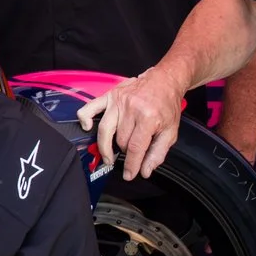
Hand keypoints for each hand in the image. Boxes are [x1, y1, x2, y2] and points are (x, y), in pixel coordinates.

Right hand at [78, 64, 186, 179]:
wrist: (164, 81)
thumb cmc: (167, 106)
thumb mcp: (170, 132)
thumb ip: (158, 153)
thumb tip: (145, 171)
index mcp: (149, 117)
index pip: (135, 147)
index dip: (131, 164)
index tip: (129, 175)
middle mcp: (132, 108)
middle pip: (120, 140)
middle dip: (123, 152)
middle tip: (128, 155)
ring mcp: (118, 101)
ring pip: (105, 130)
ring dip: (105, 146)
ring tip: (108, 156)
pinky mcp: (110, 95)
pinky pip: (90, 108)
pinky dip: (85, 119)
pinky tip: (88, 128)